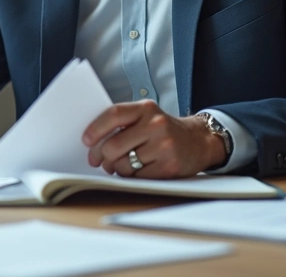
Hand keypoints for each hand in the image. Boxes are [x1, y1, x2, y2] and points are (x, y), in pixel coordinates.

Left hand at [82, 100, 225, 178]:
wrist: (199, 141)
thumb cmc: (164, 130)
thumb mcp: (147, 116)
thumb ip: (123, 123)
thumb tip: (92, 142)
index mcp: (146, 108)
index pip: (113, 115)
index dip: (95, 129)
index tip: (85, 140)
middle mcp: (156, 125)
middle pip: (113, 145)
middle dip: (101, 156)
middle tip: (99, 160)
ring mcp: (164, 146)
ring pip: (123, 165)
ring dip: (117, 169)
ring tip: (122, 165)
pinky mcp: (169, 167)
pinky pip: (137, 177)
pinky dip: (132, 177)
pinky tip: (138, 170)